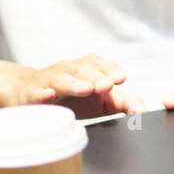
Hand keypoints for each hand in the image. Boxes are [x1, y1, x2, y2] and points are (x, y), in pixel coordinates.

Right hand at [2, 55, 143, 117]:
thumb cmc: (72, 97)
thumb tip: (143, 108)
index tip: (120, 79)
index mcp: (88, 68)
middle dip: (96, 77)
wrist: (29, 92)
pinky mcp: (31, 93)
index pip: (102, 64)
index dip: (111, 70)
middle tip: (107, 86)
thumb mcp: (101, 100)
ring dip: (74, 84)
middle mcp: (69, 70)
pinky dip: (42, 94)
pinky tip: (49, 96)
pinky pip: (36, 92)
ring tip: (85, 89)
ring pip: (62, 79)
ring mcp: (49, 80)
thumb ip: (122, 102)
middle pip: (84, 71)